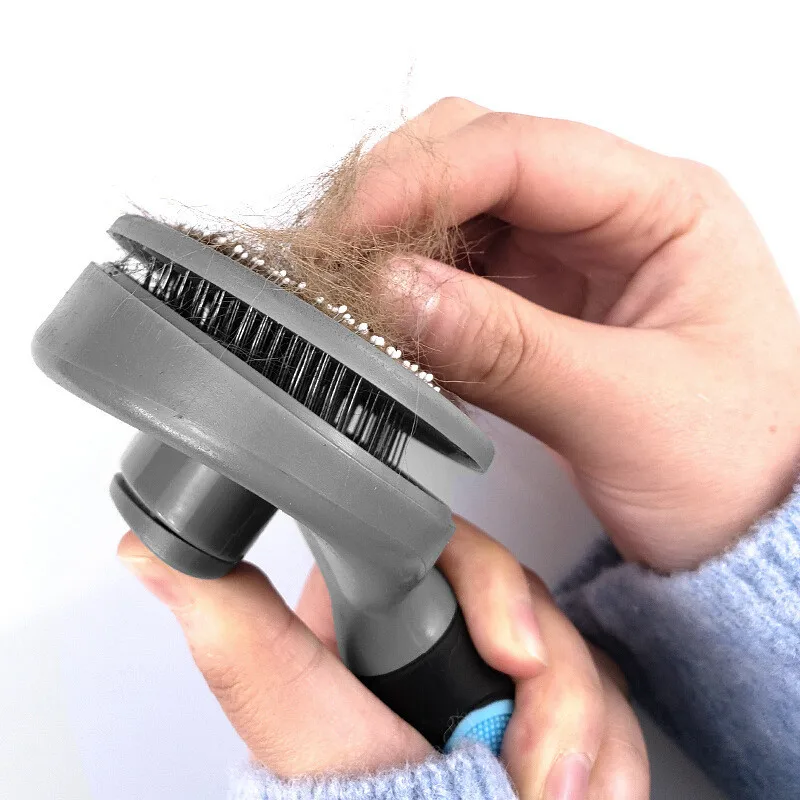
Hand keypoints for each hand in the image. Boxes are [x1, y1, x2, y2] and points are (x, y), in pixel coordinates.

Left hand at [118, 522, 647, 796]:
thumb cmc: (362, 798)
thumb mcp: (297, 715)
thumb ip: (234, 631)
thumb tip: (147, 544)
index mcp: (393, 613)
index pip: (459, 552)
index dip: (493, 587)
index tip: (509, 649)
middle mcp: (453, 634)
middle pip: (533, 604)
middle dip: (555, 686)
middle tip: (539, 764)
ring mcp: (509, 672)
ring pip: (582, 655)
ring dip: (586, 735)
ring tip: (554, 795)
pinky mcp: (557, 710)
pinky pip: (612, 706)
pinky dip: (611, 758)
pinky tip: (583, 794)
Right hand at [354, 98, 799, 570]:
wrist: (748, 531)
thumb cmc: (739, 467)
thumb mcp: (624, 411)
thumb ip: (505, 349)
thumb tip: (394, 294)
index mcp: (663, 208)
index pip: (520, 153)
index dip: (423, 181)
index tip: (354, 233)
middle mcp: (612, 218)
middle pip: (476, 160)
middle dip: (398, 200)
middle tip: (340, 261)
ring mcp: (572, 262)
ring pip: (457, 218)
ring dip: (396, 250)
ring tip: (354, 300)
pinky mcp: (540, 308)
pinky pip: (457, 279)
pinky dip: (412, 298)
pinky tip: (390, 328)